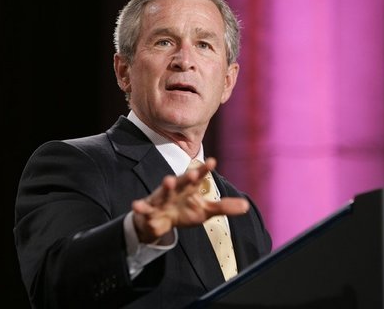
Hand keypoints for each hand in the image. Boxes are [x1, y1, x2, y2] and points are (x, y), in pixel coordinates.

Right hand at [132, 158, 249, 243]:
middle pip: (182, 181)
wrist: (160, 221)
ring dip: (165, 186)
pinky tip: (136, 205)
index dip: (205, 170)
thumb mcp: (205, 211)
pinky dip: (140, 207)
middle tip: (194, 172)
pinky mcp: (150, 210)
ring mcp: (162, 198)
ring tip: (168, 180)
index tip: (213, 161)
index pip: (199, 177)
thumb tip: (247, 206)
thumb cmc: (184, 211)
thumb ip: (224, 207)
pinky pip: (144, 208)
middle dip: (187, 176)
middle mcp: (175, 189)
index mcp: (189, 188)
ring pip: (163, 191)